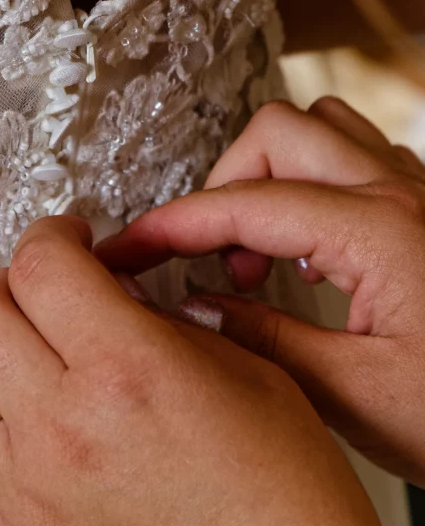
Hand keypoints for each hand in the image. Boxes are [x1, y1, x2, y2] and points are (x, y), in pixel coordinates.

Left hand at [0, 216, 403, 525]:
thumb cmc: (287, 499)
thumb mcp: (247, 371)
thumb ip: (162, 322)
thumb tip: (110, 295)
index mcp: (128, 370)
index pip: (41, 265)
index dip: (51, 235)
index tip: (66, 239)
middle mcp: (66, 429)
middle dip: (6, 285)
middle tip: (41, 290)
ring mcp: (33, 495)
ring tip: (17, 362)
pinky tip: (6, 443)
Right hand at [99, 97, 424, 485]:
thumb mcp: (358, 397)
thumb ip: (263, 343)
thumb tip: (193, 310)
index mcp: (380, 233)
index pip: (243, 204)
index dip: (172, 226)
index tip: (130, 249)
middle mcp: (401, 194)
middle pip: (279, 131)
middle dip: (226, 184)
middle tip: (214, 254)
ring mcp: (419, 193)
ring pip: (322, 129)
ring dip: (273, 175)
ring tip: (263, 244)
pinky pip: (356, 157)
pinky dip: (312, 187)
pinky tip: (312, 247)